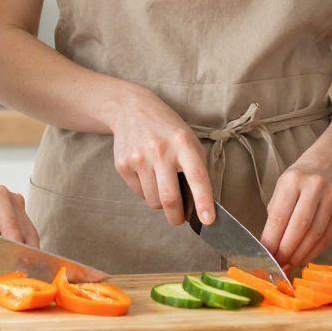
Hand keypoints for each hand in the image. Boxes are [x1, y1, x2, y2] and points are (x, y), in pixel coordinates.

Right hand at [112, 87, 214, 226]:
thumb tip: (199, 204)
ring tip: (162, 184)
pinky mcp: (123, 165)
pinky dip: (146, 192)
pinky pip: (138, 193)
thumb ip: (195, 168)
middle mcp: (160, 151)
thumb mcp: (188, 140)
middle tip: (180, 219)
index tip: (208, 220)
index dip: (204, 201)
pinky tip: (147, 174)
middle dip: (177, 217)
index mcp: (183, 143)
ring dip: (160, 202)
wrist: (131, 109)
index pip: (197, 177)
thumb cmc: (167, 129)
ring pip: (153, 201)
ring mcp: (139, 158)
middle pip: (169, 198)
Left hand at [261, 159, 331, 269]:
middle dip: (286, 251)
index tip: (265, 255)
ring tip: (289, 264)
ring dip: (300, 254)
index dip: (271, 240)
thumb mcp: (281, 190)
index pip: (279, 217)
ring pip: (315, 235)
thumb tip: (269, 248)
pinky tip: (303, 258)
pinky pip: (327, 237)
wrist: (327, 168)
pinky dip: (314, 252)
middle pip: (299, 227)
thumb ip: (276, 217)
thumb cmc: (298, 183)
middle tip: (278, 264)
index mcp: (293, 180)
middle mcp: (314, 187)